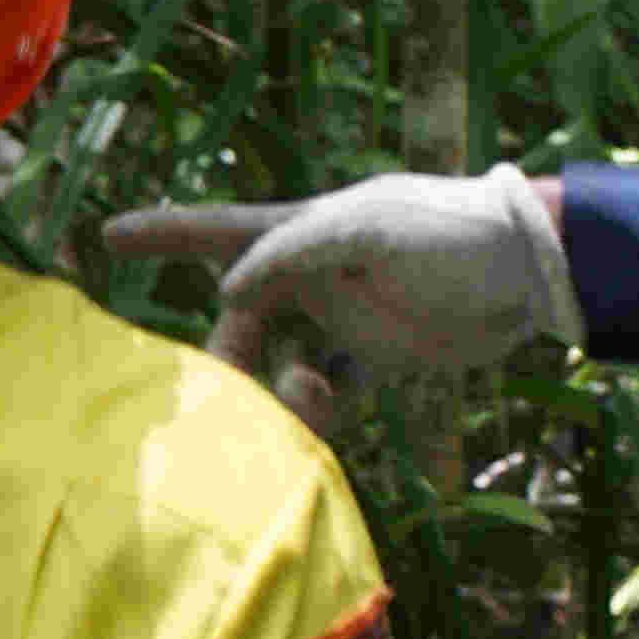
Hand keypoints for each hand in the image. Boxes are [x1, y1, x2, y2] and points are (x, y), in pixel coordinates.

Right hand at [102, 167, 575, 397]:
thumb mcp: (370, 229)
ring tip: (312, 396)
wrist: (531, 272)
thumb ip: (295, 251)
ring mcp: (346, 315)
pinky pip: (329, 389)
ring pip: (280, 360)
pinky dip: (320, 408)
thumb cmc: (452, 234)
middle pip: (243, 317)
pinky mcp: (379, 354)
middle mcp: (318, 272)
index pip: (222, 230)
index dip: (166, 233)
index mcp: (309, 231)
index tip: (108, 236)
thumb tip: (227, 289)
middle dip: (230, 355)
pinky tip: (333, 408)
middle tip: (229, 389)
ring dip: (278, 388)